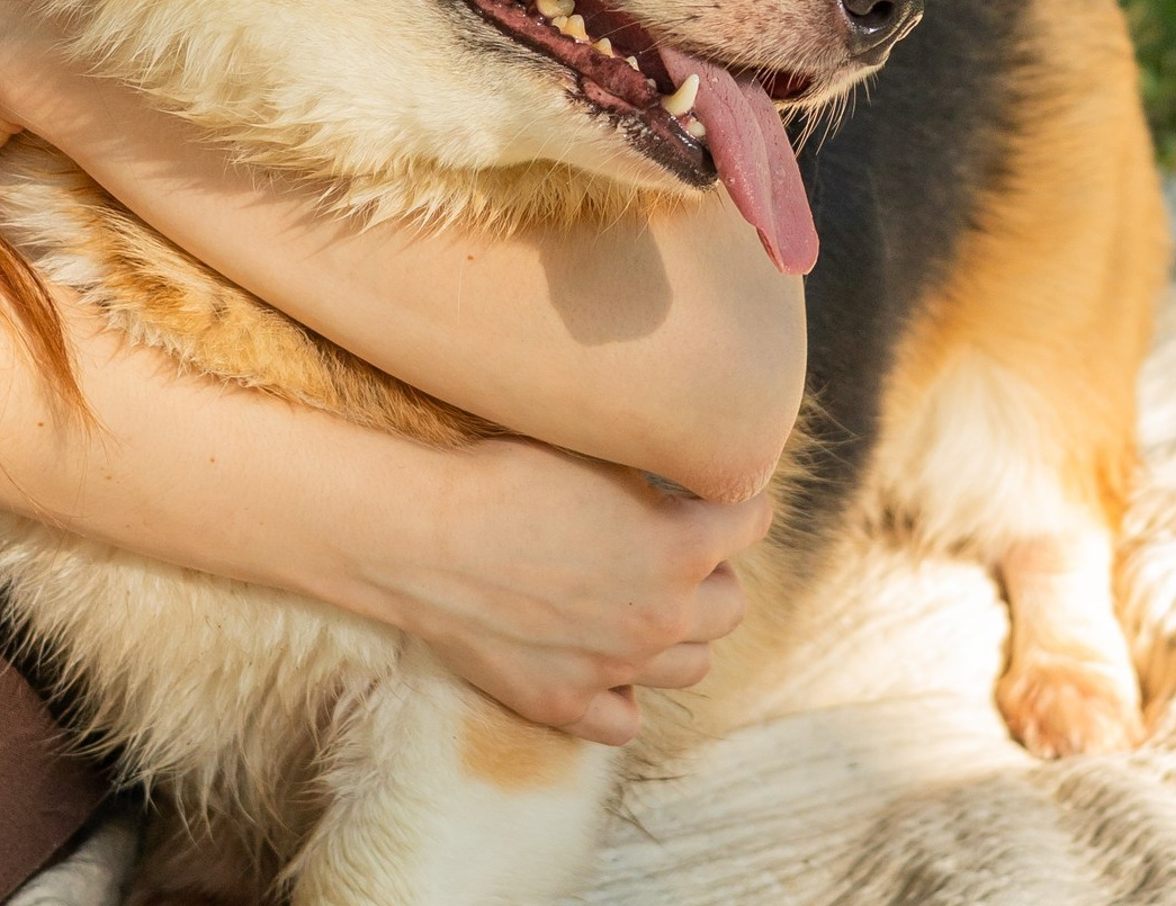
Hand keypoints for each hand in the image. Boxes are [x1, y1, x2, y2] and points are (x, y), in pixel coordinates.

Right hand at [349, 436, 771, 745]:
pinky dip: (624, 693)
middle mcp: (662, 617)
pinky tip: (604, 661)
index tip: (718, 496)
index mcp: (681, 548)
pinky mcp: (564, 703)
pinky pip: (626, 720)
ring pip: (690, 667)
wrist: (423, 536)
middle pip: (731, 606)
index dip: (736, 503)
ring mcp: (615, 669)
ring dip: (678, 633)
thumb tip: (679, 488)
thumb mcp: (596, 456)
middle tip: (673, 550)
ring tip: (641, 602)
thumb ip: (654, 484)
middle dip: (712, 574)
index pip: (751, 523)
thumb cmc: (503, 476)